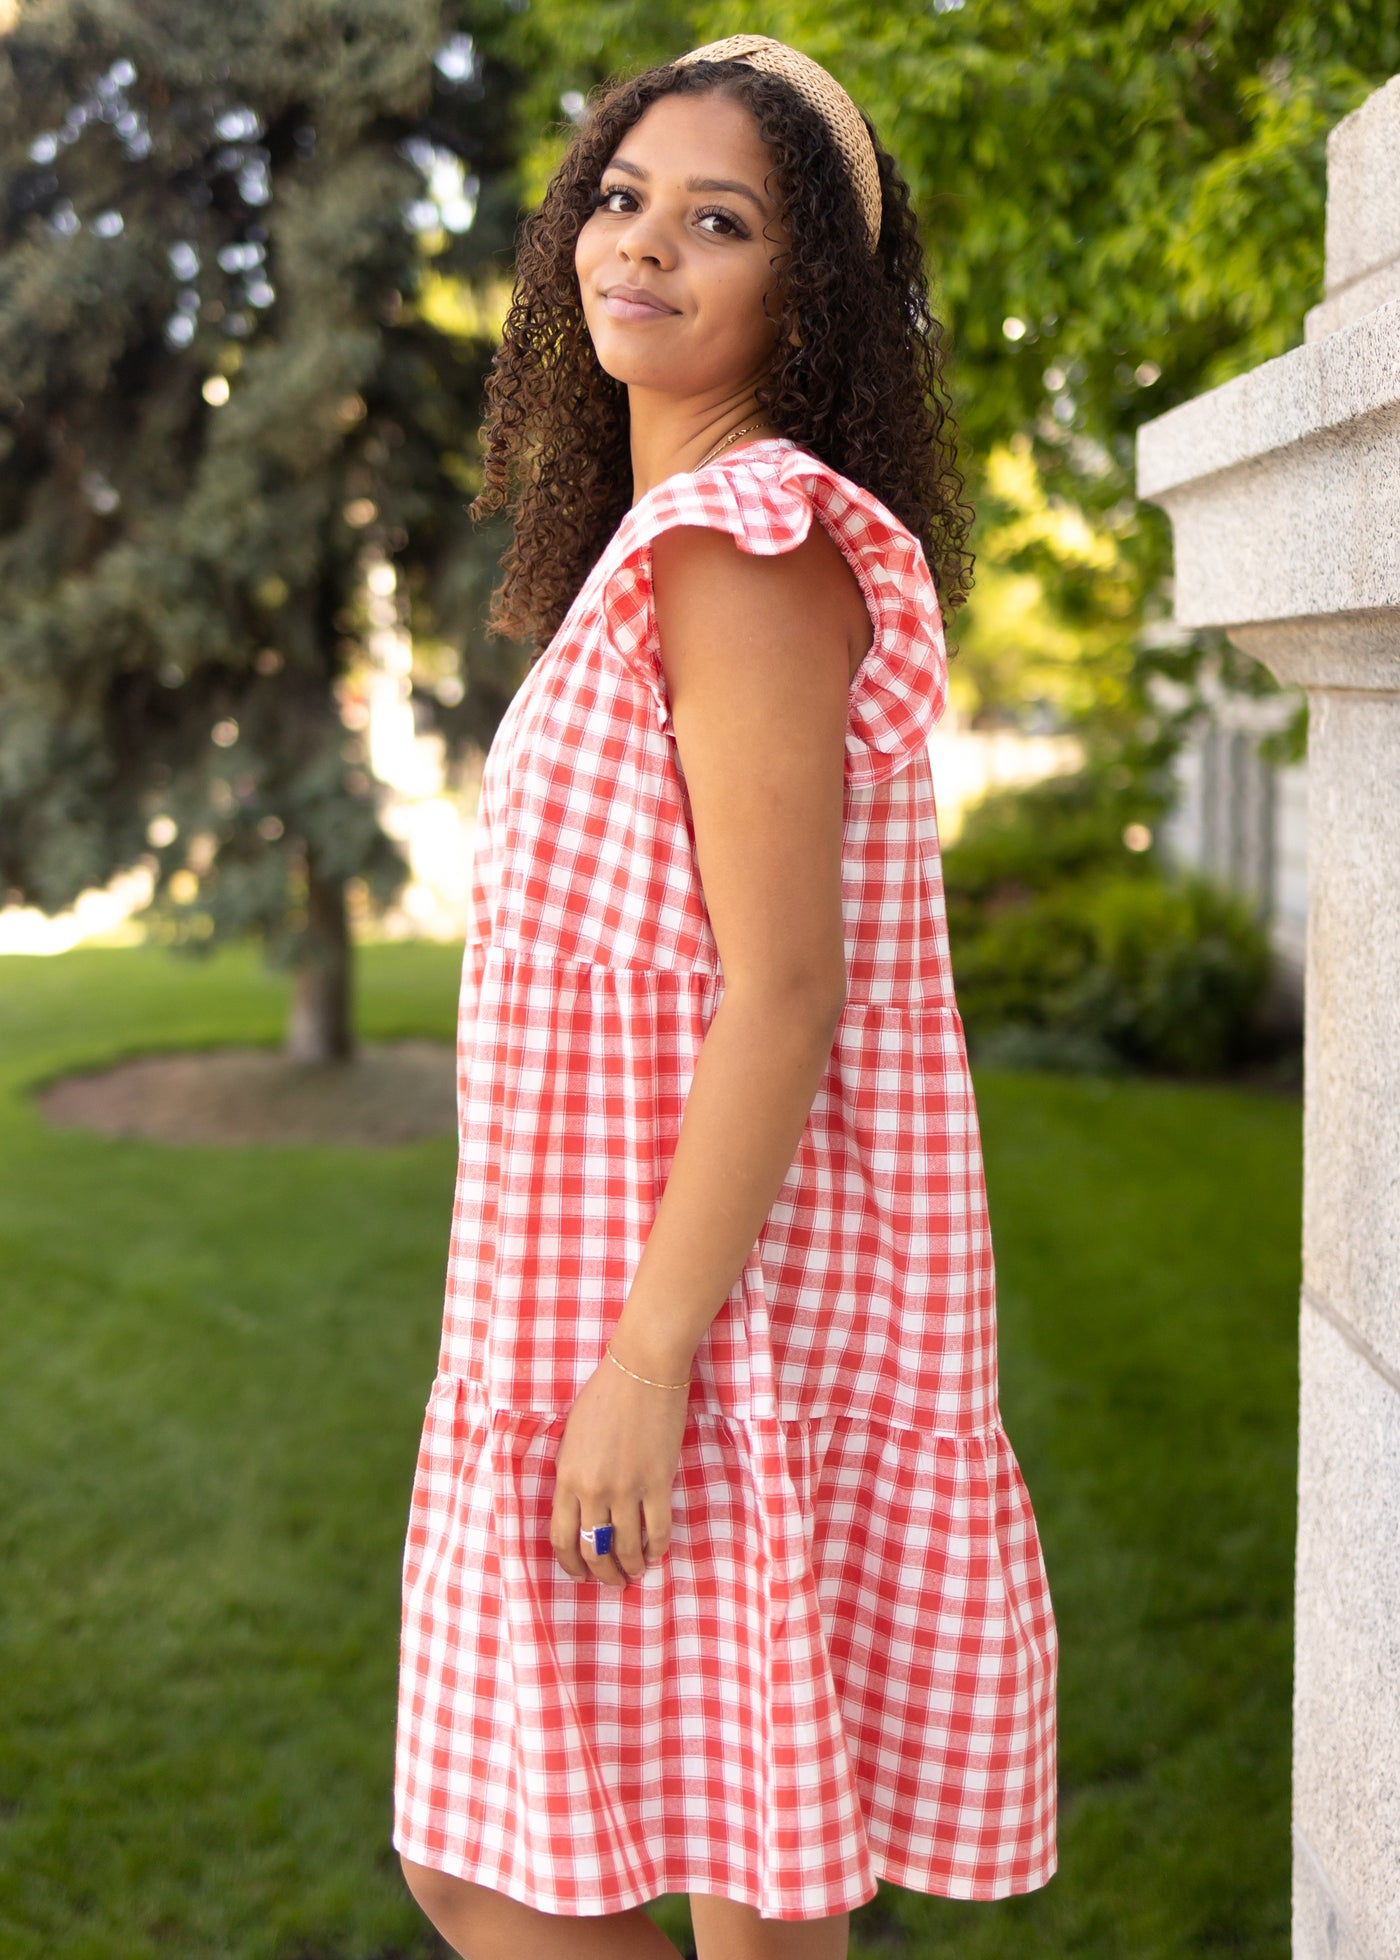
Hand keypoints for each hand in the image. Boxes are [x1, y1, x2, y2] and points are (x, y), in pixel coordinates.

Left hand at [550, 1345, 690, 1587]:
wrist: (642, 1370)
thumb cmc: (605, 1395)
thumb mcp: (572, 1435)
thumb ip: (571, 1473)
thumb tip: (580, 1508)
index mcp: (567, 1477)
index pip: (561, 1538)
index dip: (570, 1564)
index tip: (580, 1575)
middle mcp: (593, 1489)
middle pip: (592, 1550)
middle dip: (601, 1574)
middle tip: (612, 1581)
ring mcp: (626, 1488)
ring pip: (625, 1548)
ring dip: (631, 1567)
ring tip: (635, 1573)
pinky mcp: (658, 1482)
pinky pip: (658, 1531)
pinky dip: (657, 1549)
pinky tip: (656, 1554)